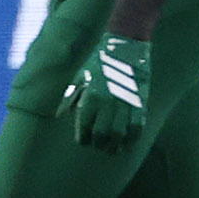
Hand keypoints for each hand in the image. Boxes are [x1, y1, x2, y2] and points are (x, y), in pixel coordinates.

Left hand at [71, 35, 150, 150]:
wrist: (125, 48)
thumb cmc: (100, 62)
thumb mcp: (80, 77)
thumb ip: (70, 97)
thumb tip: (58, 114)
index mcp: (91, 96)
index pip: (84, 124)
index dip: (83, 137)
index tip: (83, 142)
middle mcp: (107, 102)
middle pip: (102, 133)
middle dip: (99, 144)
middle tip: (98, 147)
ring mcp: (125, 103)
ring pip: (120, 134)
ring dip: (116, 145)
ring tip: (113, 149)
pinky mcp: (140, 102)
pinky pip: (138, 126)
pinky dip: (133, 137)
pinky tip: (129, 142)